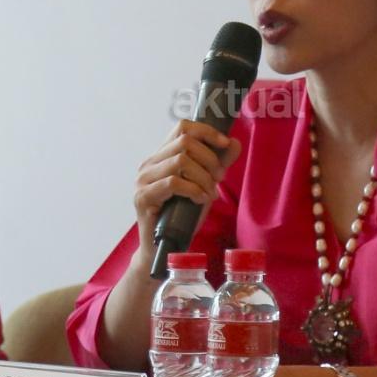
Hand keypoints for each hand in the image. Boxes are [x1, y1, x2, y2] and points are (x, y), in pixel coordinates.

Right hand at [131, 120, 241, 255]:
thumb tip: (234, 143)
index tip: (225, 144)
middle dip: (210, 159)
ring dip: (203, 177)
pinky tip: (200, 200)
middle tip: (219, 178)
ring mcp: (143, 180)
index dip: (206, 131)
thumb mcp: (205, 185)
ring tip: (209, 193)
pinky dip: (193, 190)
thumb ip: (218, 164)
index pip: (182, 127)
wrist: (163, 249)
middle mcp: (149, 164)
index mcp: (161, 157)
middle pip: (185, 142)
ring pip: (181, 161)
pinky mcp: (143, 197)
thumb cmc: (182, 216)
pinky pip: (173, 183)